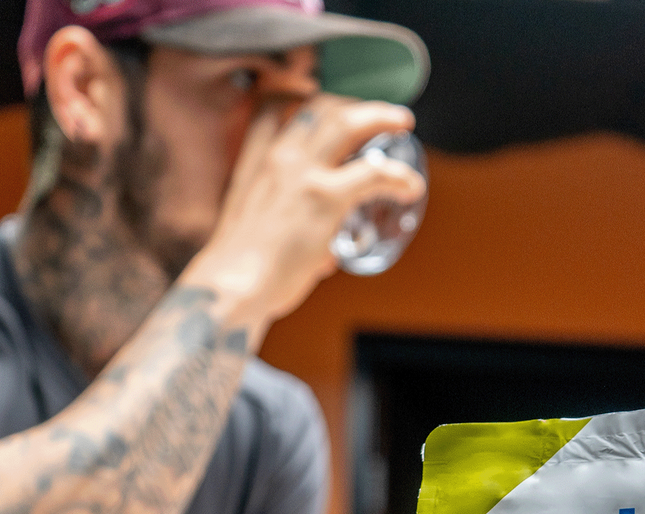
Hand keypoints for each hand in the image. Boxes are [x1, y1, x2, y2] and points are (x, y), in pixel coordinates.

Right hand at [183, 94, 426, 335]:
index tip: (323, 99)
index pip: (273, 107)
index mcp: (254, 162)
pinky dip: (398, 176)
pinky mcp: (326, 198)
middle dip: (352, 103)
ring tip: (402, 123)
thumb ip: (289, 237)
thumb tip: (322, 259)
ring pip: (348, 122)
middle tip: (377, 115)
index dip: (301, 94)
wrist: (232, 288)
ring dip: (381, 117)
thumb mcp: (251, 235)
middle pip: (319, 107)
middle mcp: (277, 157)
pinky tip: (411, 186)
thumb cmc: (241, 275)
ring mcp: (302, 174)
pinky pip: (374, 172)